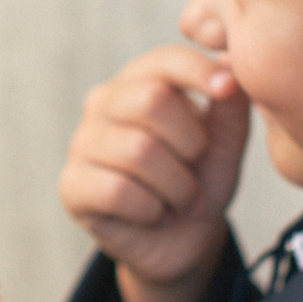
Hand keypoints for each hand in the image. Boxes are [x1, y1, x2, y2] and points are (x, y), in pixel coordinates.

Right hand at [59, 44, 253, 301]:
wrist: (185, 241)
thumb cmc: (201, 180)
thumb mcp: (226, 141)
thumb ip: (230, 102)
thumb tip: (229, 63)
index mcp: (140, 81)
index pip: (165, 60)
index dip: (199, 71)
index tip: (227, 89)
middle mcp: (103, 104)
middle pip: (151, 100)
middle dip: (190, 142)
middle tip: (196, 167)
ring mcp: (83, 144)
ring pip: (139, 150)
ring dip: (177, 185)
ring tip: (181, 198)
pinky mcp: (72, 186)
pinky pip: (118, 190)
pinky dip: (151, 208)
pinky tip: (154, 213)